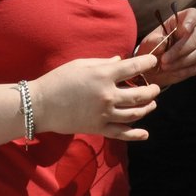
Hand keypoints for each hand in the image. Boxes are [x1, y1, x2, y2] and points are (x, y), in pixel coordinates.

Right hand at [31, 55, 161, 140]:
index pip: (134, 68)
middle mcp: (107, 95)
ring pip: (135, 113)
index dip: (147, 63)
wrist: (40, 105)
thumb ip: (104, 63)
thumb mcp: (81, 64)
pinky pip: (121, 133)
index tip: (153, 61)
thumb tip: (120, 60)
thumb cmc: (58, 80)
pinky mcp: (98, 128)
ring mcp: (104, 114)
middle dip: (152, 90)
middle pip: (140, 94)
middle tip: (155, 87)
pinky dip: (136, 134)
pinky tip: (145, 133)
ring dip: (148, 108)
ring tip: (152, 103)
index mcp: (104, 75)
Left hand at [141, 8, 195, 88]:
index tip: (185, 29)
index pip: (193, 15)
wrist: (153, 69)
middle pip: (195, 38)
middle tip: (163, 60)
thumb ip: (154, 42)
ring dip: (180, 62)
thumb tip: (162, 43)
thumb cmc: (151, 50)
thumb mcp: (148, 44)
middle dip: (179, 50)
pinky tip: (172, 72)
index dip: (192, 20)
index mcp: (180, 22)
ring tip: (164, 67)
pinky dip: (184, 70)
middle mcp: (193, 33)